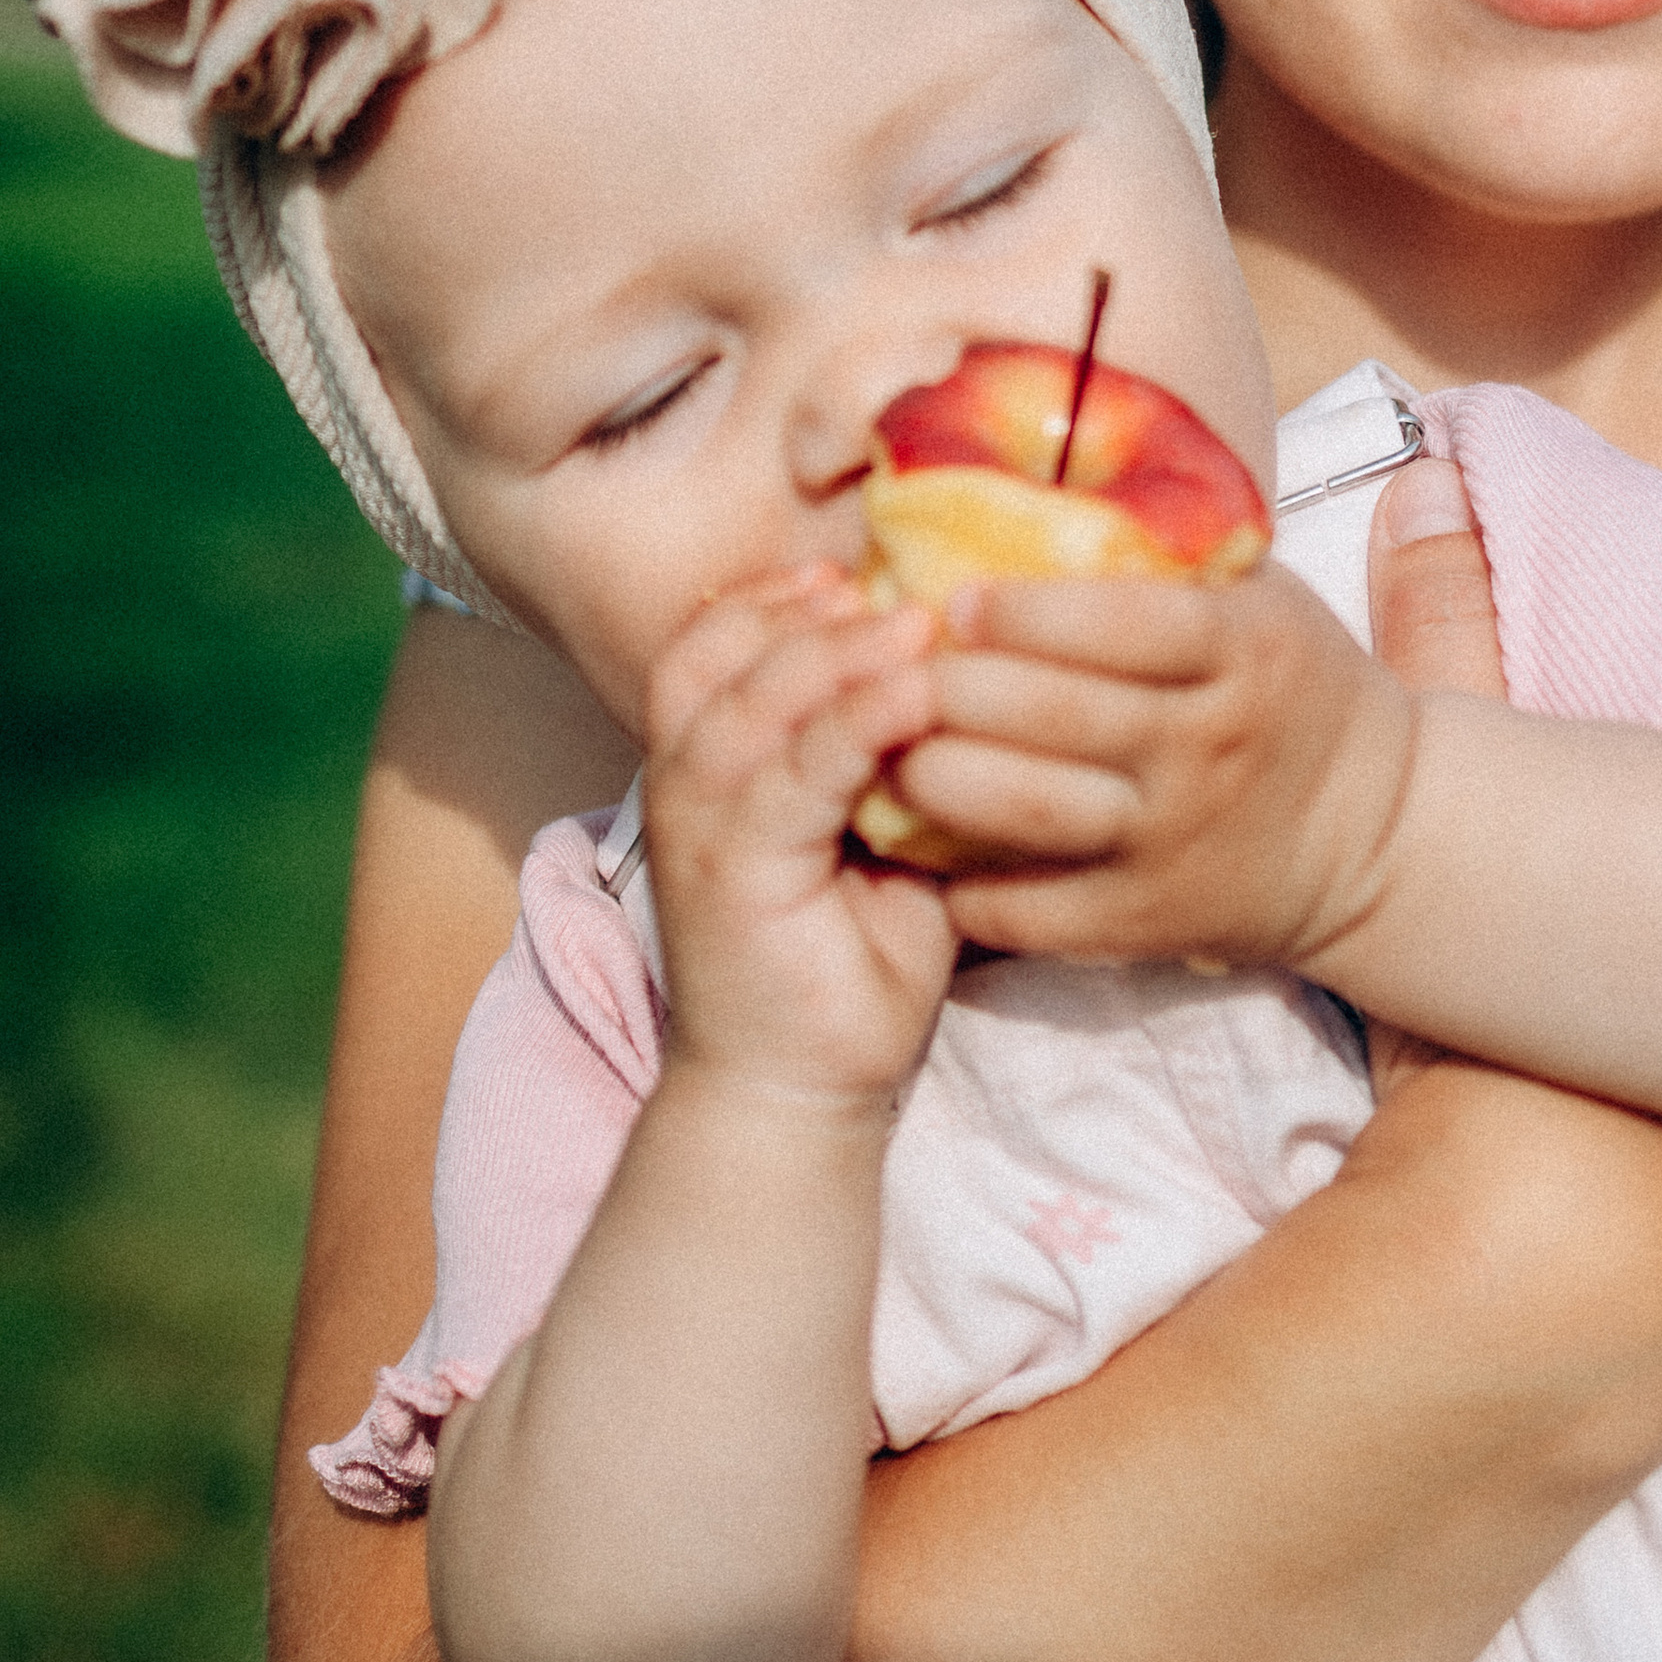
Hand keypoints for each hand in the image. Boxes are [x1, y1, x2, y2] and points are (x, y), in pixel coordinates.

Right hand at [643, 569, 955, 1103]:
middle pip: (720, 659)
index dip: (771, 600)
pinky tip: (915, 695)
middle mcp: (687, 789)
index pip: (711, 649)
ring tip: (917, 624)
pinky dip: (856, 724)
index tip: (852, 572)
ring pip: (752, 705)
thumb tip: (973, 677)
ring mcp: (702, 832)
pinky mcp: (734, 876)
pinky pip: (794, 776)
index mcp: (709, 771)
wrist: (800, 1088)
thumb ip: (894, 761)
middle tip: (894, 584)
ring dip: (836, 655)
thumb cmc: (847, 964)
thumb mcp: (876, 840)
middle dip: (804, 611)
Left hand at [875, 557, 1421, 971]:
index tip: (956, 597)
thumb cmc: (1284, 688)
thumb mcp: (1258, 601)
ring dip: (935, 777)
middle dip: (952, 687)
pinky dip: (960, 883)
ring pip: (1030, 812)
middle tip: (887, 665)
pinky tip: (918, 844)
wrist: (1369, 833)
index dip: (1030, 612)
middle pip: (1057, 716)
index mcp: (1243, 651)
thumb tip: (1020, 484)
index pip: (1128, 624)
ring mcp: (1173, 841)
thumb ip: (1163, 553)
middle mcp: (1208, 747)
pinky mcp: (1145, 921)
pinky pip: (1032, 909)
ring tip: (879, 743)